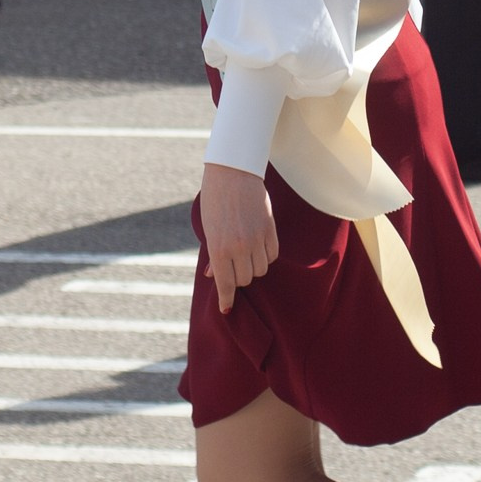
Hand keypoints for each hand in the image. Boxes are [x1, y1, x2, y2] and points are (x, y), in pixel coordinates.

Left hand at [200, 163, 276, 313]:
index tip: (227, 309)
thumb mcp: (209, 228)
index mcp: (219, 248)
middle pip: (245, 279)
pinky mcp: (270, 230)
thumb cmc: (215, 200)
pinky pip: (272, 255)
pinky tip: (258, 245)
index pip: (226, 284)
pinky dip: (265, 256)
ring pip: (260, 269)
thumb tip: (212, 275)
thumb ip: (213, 254)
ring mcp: (257, 239)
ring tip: (245, 252)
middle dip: (239, 277)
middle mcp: (239, 247)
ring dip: (253, 266)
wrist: (232, 172)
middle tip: (233, 265)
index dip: (227, 299)